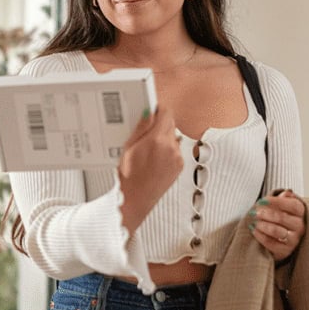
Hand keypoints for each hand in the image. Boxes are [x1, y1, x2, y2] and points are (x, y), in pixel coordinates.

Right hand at [118, 106, 183, 232]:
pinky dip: (167, 149)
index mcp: (157, 141)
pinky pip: (176, 150)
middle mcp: (171, 148)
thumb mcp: (128, 148)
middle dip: (160, 123)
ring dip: (164, 137)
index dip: (159, 109)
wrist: (135, 199)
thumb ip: (140, 128)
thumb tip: (148, 113)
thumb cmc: (128, 177)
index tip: (153, 110)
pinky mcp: (180, 166)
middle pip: (171, 124)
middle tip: (146, 130)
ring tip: (148, 148)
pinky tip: (154, 158)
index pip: (166, 114)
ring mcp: (177, 158)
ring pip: (173, 137)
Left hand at [248, 189, 305, 261]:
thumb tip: (286, 193)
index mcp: (302, 213)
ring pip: (276, 231)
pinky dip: (260, 235)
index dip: (276, 202)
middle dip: (266, 214)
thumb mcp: (285, 206)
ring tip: (253, 221)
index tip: (262, 200)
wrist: (283, 239)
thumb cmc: (282, 218)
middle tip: (254, 212)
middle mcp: (300, 227)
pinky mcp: (285, 251)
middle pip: (282, 218)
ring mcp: (294, 240)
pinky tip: (254, 230)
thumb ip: (285, 198)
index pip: (293, 205)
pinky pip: (270, 243)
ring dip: (262, 225)